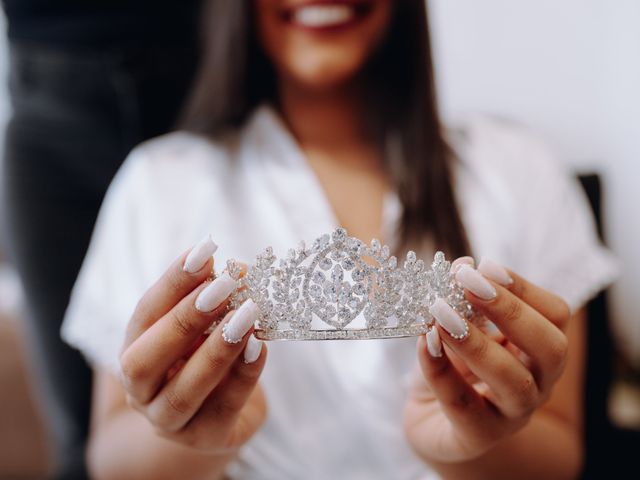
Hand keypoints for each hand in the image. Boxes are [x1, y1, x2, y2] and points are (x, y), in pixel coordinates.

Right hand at [119, 235, 266, 452]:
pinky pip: (223, 409)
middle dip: (186, 319)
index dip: (174, 281)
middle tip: (224, 286)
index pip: (145, 313)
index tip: (205, 251)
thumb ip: (214, 299)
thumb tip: (238, 270)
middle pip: (146, 360)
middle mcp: (141, 389)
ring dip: (216, 350)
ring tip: (247, 316)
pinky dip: (243, 375)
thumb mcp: (206, 324)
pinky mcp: (205, 438)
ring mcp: (168, 421)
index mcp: (136, 349)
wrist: (220, 412)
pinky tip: (261, 347)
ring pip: (182, 392)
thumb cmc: (207, 357)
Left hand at [403, 258, 569, 462]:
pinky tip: (423, 343)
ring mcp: (512, 414)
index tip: (485, 266)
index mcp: (538, 349)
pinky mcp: (478, 436)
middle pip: (550, 348)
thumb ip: (461, 301)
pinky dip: (440, 370)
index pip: (554, 314)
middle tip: (467, 284)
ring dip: (476, 342)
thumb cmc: (454, 368)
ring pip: (514, 382)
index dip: (523, 287)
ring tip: (440, 314)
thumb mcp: (458, 328)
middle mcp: (538, 382)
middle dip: (510, 311)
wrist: (432, 421)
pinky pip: (463, 404)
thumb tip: (463, 264)